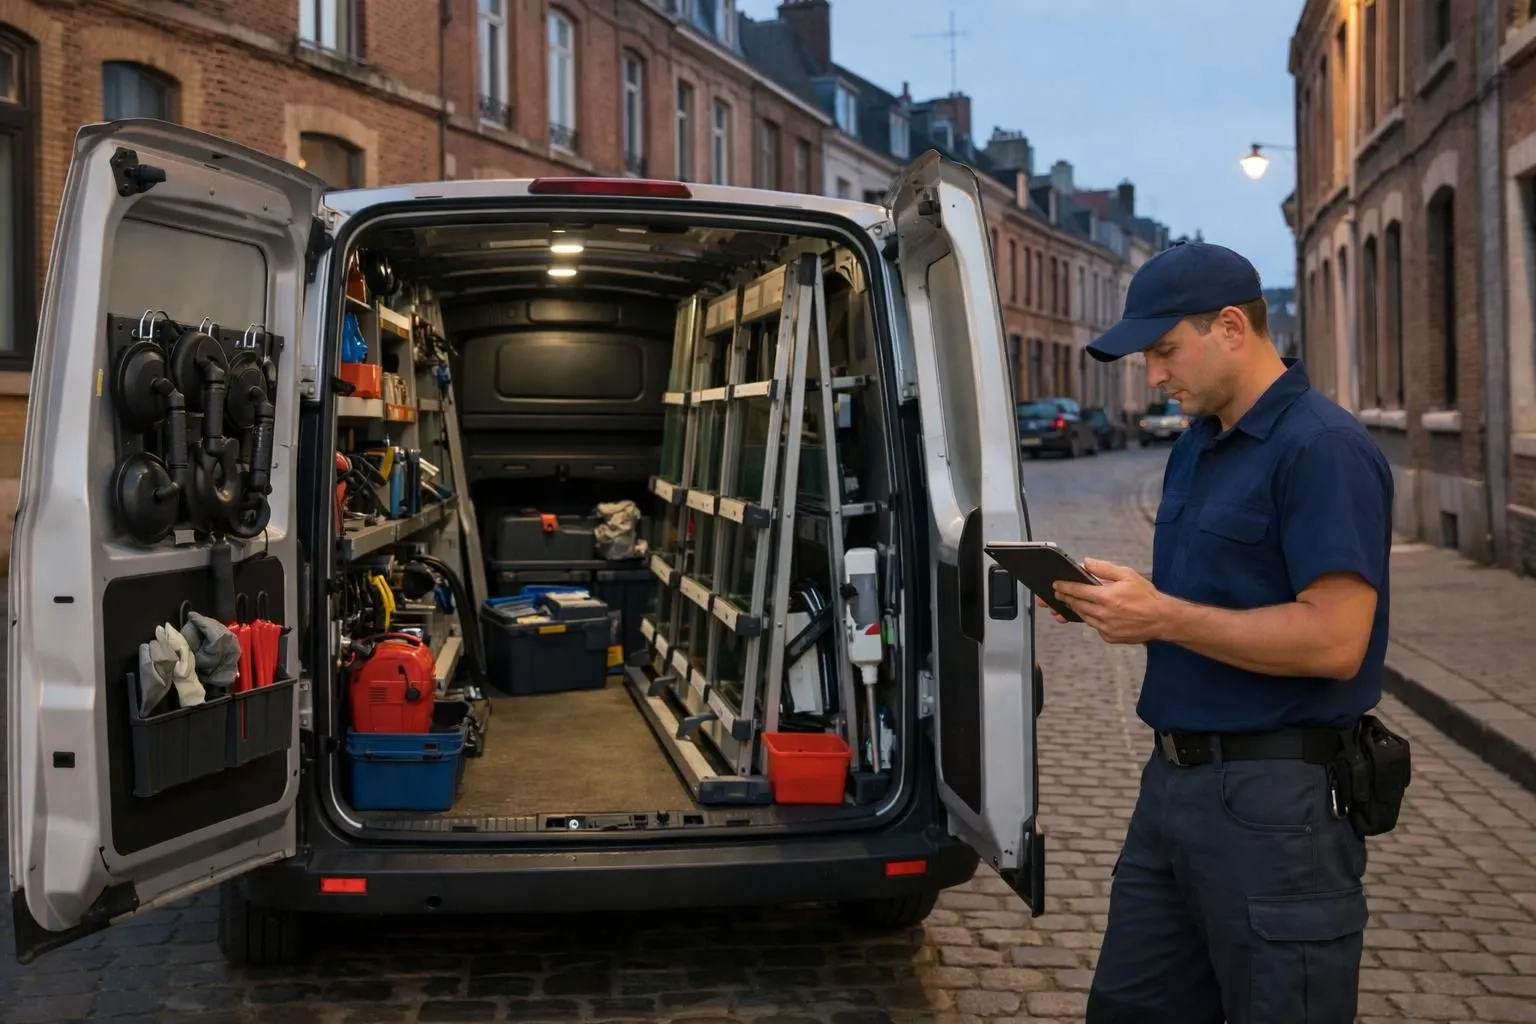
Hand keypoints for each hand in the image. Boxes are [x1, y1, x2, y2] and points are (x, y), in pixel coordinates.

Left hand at [1052, 558, 1169, 644]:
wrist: (1161, 619)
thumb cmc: (1146, 597)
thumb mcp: (1127, 575)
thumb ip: (1104, 568)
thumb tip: (1086, 563)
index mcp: (1105, 597)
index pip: (1076, 591)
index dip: (1063, 587)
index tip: (1055, 585)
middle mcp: (1103, 614)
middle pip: (1076, 605)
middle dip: (1065, 598)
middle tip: (1057, 594)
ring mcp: (1105, 627)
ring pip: (1083, 617)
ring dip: (1076, 609)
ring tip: (1071, 603)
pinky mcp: (1109, 637)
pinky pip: (1095, 627)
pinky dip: (1092, 619)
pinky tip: (1093, 613)